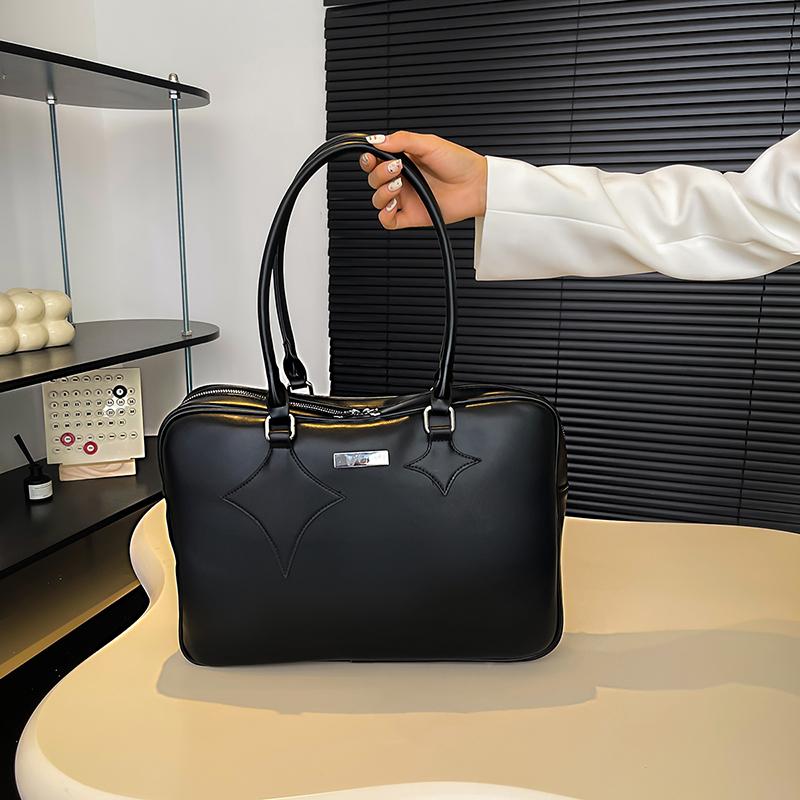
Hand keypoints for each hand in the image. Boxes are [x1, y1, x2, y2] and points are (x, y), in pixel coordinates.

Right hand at [359, 131, 487, 229]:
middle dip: (378, 174)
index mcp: (404, 160)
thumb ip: (401, 140)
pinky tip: (393, 205)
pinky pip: (388, 221)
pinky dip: (384, 214)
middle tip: (395, 168)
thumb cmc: (459, 163)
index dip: (369, 159)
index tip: (371, 156)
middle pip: (373, 180)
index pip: (375, 161)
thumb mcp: (428, 143)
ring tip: (399, 185)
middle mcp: (403, 179)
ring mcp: (406, 199)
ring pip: (377, 199)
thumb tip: (376, 140)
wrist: (476, 185)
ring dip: (382, 192)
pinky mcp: (411, 216)